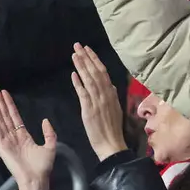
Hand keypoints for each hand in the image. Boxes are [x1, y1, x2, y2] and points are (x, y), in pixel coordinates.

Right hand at [0, 87, 55, 189]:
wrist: (37, 179)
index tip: (5, 94)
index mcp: (23, 135)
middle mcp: (13, 136)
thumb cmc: (42, 167)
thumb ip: (49, 133)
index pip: (14, 116)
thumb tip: (45, 120)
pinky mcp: (2, 146)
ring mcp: (6, 141)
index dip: (9, 104)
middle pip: (4, 115)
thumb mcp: (50, 146)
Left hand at [69, 43, 126, 160]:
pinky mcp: (89, 110)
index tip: (87, 49)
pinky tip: (73, 74)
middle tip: (77, 45)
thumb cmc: (112, 129)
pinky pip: (83, 94)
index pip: (103, 72)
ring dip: (81, 66)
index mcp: (112, 94)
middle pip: (95, 72)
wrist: (111, 144)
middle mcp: (106, 95)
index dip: (94, 59)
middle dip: (86, 58)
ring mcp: (98, 102)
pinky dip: (78, 83)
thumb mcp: (116, 110)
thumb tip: (112, 86)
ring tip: (74, 55)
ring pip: (89, 80)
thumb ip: (113, 97)